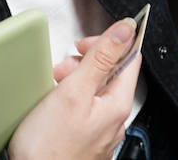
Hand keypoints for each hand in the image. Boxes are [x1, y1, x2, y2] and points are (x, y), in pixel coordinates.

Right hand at [8, 16, 141, 159]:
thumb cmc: (48, 147)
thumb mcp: (74, 91)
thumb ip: (100, 58)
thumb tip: (124, 30)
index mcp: (117, 104)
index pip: (130, 58)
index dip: (109, 43)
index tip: (85, 43)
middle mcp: (114, 121)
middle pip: (111, 76)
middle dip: (86, 63)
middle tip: (63, 68)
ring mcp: (101, 134)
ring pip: (95, 94)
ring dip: (76, 82)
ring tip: (55, 88)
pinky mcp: (85, 143)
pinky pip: (85, 113)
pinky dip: (71, 102)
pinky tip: (54, 108)